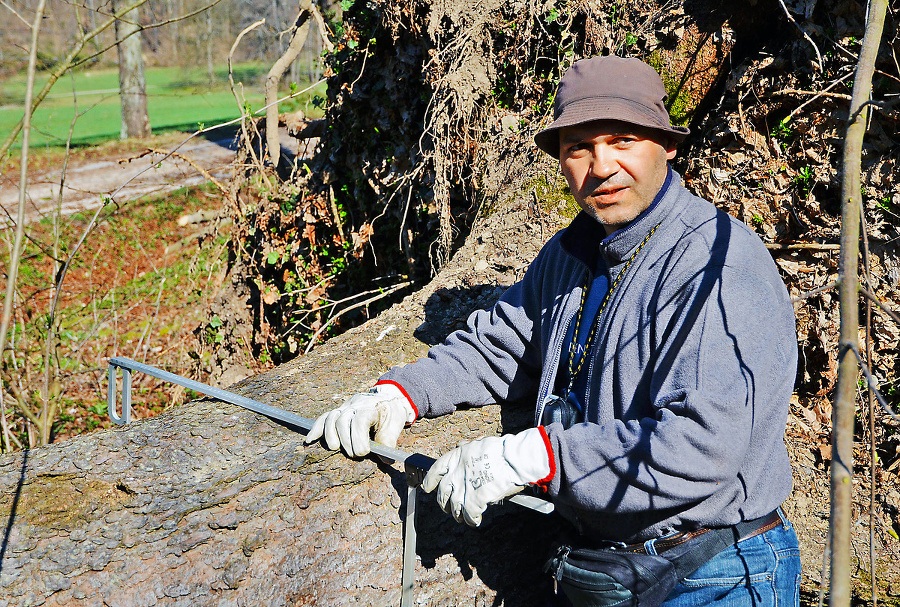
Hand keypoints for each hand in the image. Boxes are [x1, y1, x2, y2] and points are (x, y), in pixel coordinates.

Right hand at [305, 383, 415, 456]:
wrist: (388, 398)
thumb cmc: (391, 414)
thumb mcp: (395, 426)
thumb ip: (389, 443)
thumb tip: (384, 460)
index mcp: (371, 407)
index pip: (359, 420)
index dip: (359, 438)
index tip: (364, 452)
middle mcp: (356, 405)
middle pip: (342, 420)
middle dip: (347, 441)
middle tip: (355, 454)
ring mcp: (345, 407)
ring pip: (331, 418)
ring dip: (330, 435)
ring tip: (335, 448)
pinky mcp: (338, 411)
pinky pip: (323, 417)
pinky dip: (316, 429)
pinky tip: (310, 440)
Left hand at [422, 427, 552, 526]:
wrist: (513, 459)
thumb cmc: (500, 451)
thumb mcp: (477, 444)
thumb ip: (466, 449)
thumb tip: (460, 445)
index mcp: (455, 457)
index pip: (435, 470)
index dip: (430, 480)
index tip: (427, 488)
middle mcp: (455, 473)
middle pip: (442, 493)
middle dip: (444, 503)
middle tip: (448, 509)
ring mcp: (463, 488)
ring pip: (454, 508)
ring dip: (458, 515)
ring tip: (463, 518)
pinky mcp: (474, 501)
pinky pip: (469, 515)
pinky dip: (472, 520)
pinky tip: (476, 521)